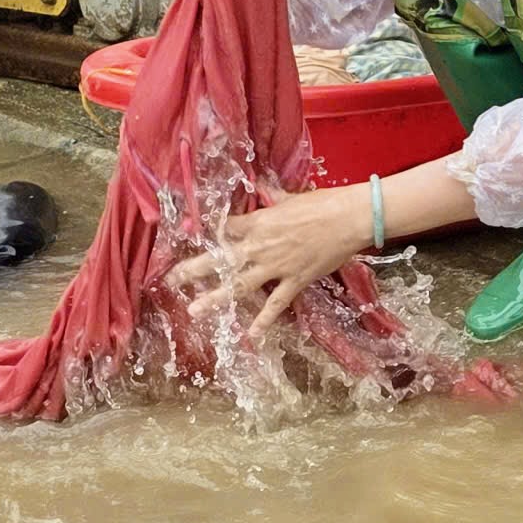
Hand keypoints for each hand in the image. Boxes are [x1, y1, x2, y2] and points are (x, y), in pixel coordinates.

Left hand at [171, 184, 370, 337]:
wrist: (350, 218)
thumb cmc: (323, 203)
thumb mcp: (292, 198)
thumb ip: (274, 196)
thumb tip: (263, 187)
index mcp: (259, 222)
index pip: (225, 229)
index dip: (210, 233)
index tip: (194, 238)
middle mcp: (260, 246)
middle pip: (220, 259)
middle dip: (194, 270)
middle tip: (172, 280)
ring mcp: (276, 266)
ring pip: (239, 285)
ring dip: (216, 298)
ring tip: (195, 310)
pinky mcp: (294, 281)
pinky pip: (276, 304)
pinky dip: (264, 321)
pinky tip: (251, 336)